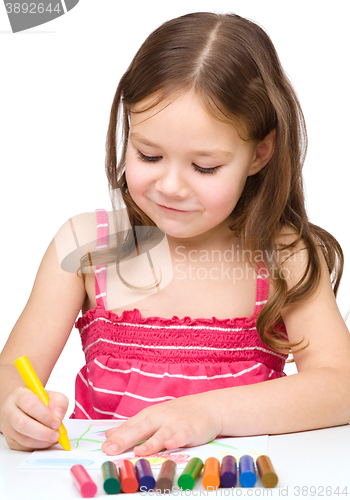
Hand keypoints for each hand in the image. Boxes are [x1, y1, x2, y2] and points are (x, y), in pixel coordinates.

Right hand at [0, 387, 68, 450]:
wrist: (22, 408)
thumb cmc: (38, 401)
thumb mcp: (51, 395)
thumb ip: (59, 402)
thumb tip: (59, 416)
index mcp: (20, 395)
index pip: (31, 405)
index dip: (45, 415)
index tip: (57, 422)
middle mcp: (10, 410)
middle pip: (23, 424)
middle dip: (43, 432)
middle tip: (56, 434)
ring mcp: (8, 427)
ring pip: (23, 439)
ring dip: (42, 441)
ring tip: (53, 438)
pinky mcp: (10, 440)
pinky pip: (24, 447)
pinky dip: (38, 446)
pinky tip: (46, 441)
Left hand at [102, 392, 222, 455]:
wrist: (206, 407)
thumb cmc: (176, 415)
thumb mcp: (152, 418)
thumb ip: (132, 427)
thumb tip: (109, 435)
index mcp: (148, 415)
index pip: (130, 426)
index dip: (117, 437)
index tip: (104, 448)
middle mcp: (159, 418)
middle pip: (140, 429)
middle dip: (125, 439)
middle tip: (111, 449)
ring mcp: (174, 423)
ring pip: (161, 434)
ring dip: (150, 443)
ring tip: (139, 452)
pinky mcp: (190, 430)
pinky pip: (182, 435)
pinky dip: (176, 439)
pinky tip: (170, 445)